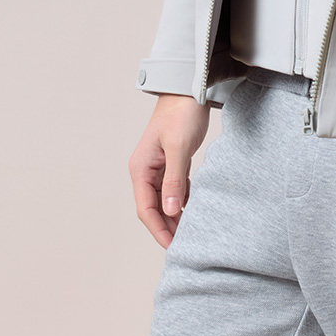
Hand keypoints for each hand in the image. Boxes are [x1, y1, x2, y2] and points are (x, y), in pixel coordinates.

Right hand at [129, 93, 209, 246]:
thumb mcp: (178, 147)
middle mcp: (146, 170)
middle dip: (166, 227)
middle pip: (153, 208)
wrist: (190, 88)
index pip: (145, 208)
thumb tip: (170, 211)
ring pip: (165, 200)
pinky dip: (183, 202)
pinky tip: (194, 212)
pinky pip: (175, 189)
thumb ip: (173, 180)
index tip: (172, 247)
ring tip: (190, 234)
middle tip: (184, 247)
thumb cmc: (182, 114)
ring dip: (175, 217)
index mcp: (141, 168)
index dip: (158, 229)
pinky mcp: (172, 162)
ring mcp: (159, 167)